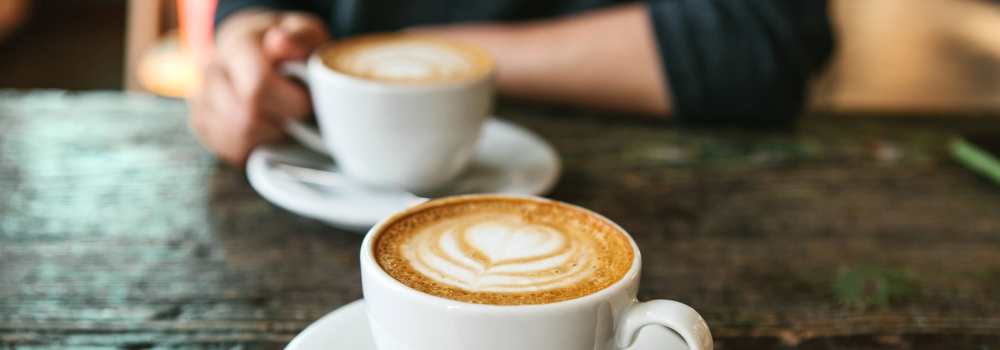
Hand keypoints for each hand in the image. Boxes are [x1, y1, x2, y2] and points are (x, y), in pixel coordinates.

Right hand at [188, 10, 327, 165]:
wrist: (257, 48)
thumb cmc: (288, 45)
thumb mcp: (305, 32)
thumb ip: (300, 37)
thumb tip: (281, 43)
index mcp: (238, 44)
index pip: (257, 87)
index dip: (293, 103)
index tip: (309, 101)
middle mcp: (212, 70)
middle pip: (247, 117)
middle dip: (283, 123)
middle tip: (299, 114)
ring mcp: (201, 98)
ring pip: (237, 136)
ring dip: (270, 137)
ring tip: (284, 120)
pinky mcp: (200, 123)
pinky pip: (227, 149)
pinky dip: (255, 147)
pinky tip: (268, 132)